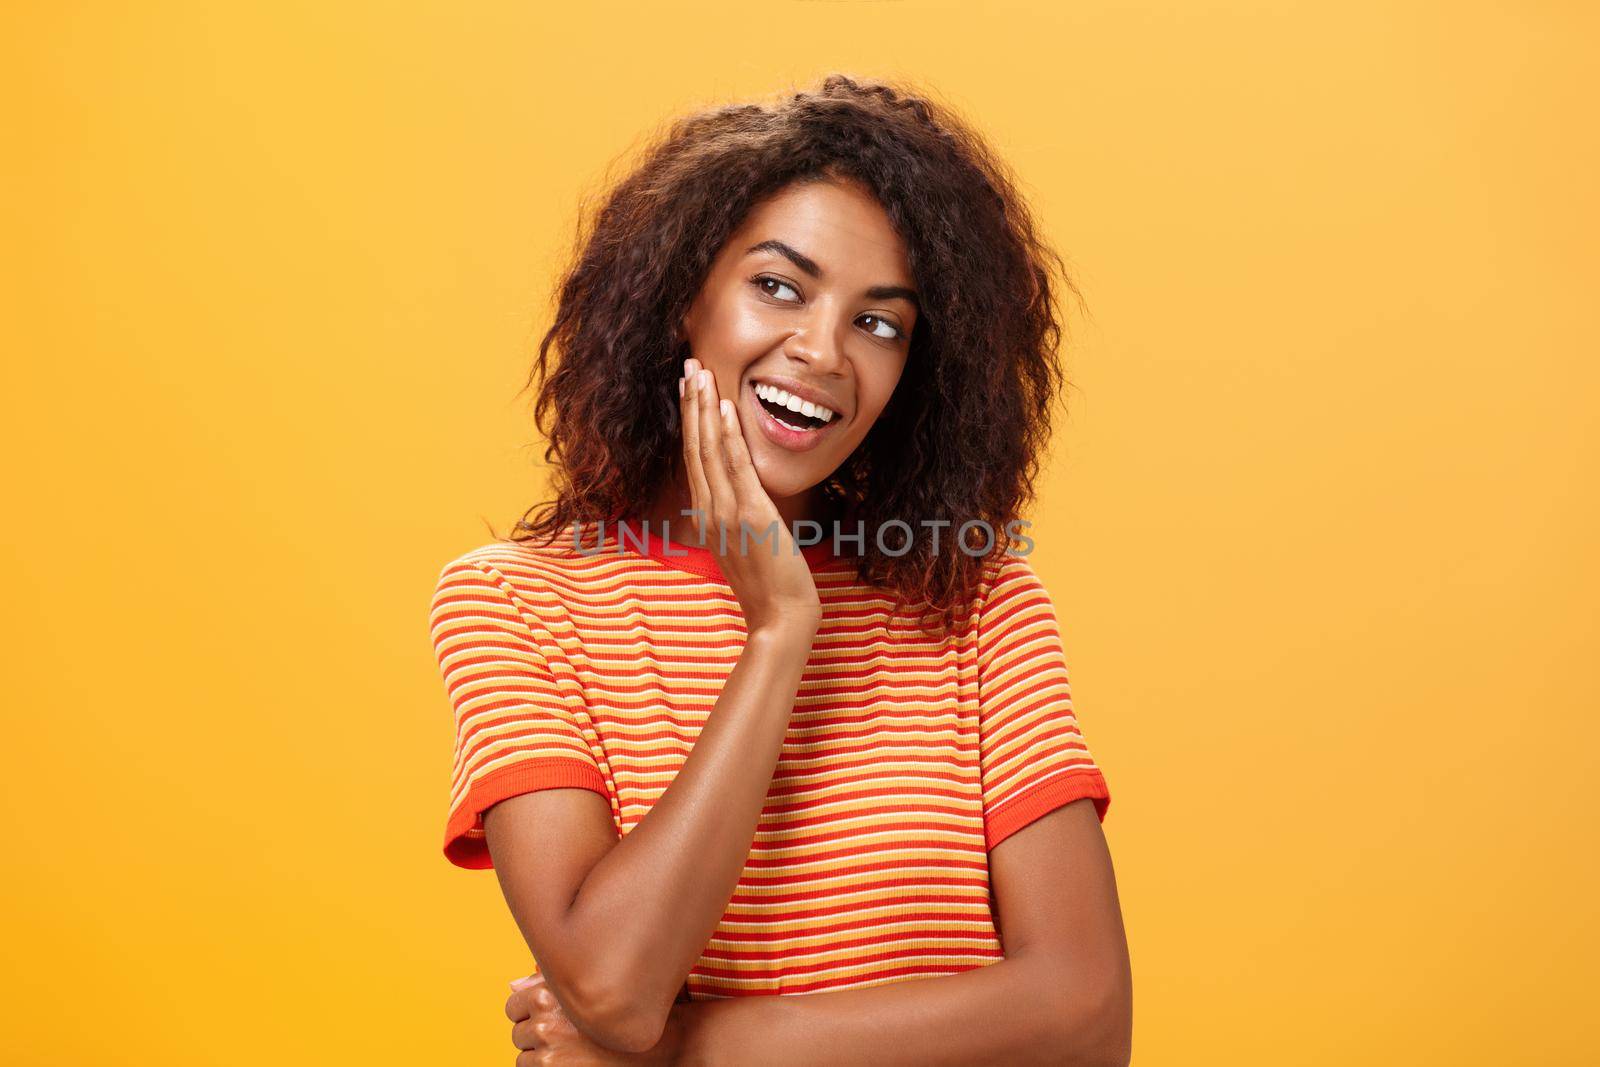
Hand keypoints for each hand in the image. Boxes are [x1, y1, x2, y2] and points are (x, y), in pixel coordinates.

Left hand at [505, 972, 678, 1065]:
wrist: (662, 1048)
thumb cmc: (628, 1014)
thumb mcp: (590, 988)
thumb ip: (548, 983)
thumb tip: (513, 985)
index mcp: (550, 994)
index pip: (514, 1005)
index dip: (530, 1012)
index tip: (550, 1016)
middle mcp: (546, 1022)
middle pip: (518, 1033)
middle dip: (536, 1035)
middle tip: (567, 1037)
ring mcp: (549, 1054)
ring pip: (523, 1058)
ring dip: (541, 1056)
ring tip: (573, 1052)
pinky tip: (573, 1063)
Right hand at [678, 357, 821, 635]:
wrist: (779, 619)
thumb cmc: (769, 588)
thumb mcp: (745, 547)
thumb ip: (737, 520)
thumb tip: (741, 499)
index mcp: (708, 516)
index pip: (694, 459)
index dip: (690, 421)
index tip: (688, 390)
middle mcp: (710, 510)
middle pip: (694, 447)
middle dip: (690, 403)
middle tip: (687, 365)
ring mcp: (728, 512)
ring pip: (709, 450)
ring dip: (703, 408)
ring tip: (698, 373)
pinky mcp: (751, 514)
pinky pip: (735, 467)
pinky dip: (727, 436)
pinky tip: (723, 408)